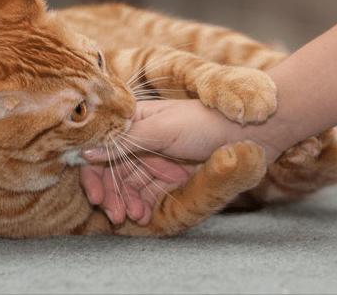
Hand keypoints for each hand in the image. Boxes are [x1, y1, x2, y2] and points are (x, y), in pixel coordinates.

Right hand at [79, 99, 285, 224]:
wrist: (251, 134)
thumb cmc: (206, 122)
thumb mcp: (162, 129)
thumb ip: (125, 142)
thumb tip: (85, 152)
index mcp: (136, 120)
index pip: (103, 147)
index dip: (94, 170)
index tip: (94, 194)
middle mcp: (142, 140)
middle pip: (112, 169)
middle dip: (110, 192)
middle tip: (113, 213)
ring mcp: (156, 160)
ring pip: (129, 185)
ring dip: (125, 202)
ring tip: (131, 216)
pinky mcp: (171, 177)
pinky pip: (148, 194)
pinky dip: (142, 206)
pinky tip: (142, 216)